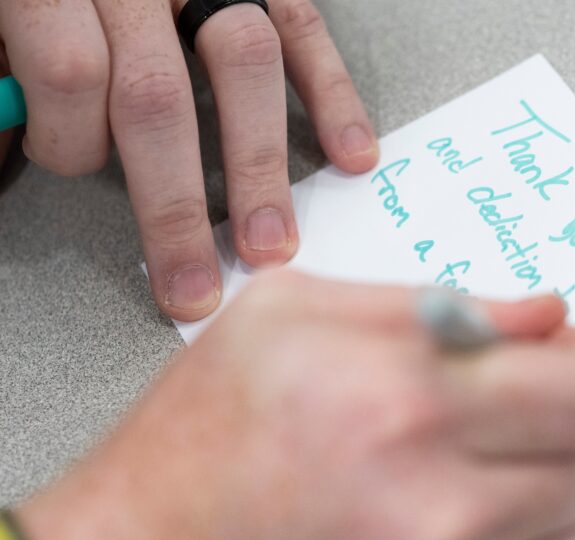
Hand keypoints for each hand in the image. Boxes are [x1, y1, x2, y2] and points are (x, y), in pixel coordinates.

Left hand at [0, 0, 378, 320]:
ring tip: (269, 243)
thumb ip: (6, 75)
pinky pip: (307, 33)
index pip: (70, 73)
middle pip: (158, 96)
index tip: (75, 165)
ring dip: (257, 169)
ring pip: (243, 68)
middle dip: (176, 205)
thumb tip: (10, 139)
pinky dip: (333, 97)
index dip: (71, 140)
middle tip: (194, 281)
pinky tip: (349, 155)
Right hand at [16, 272, 574, 539]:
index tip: (563, 360)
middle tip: (513, 409)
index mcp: (402, 395)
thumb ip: (429, 302)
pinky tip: (451, 526)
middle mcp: (435, 496)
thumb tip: (542, 317)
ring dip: (543, 485)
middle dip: (565, 420)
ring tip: (472, 468)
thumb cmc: (193, 448)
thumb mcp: (287, 318)